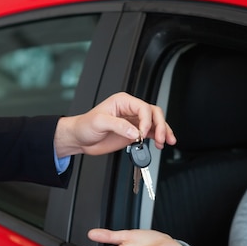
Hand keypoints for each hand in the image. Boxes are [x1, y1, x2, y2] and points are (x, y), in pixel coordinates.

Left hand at [54, 92, 175, 157]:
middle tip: (160, 137)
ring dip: (163, 131)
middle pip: (154, 113)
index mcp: (123, 102)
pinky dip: (158, 138)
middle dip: (160, 125)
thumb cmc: (85, 126)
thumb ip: (118, 126)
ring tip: (166, 141)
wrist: (80, 139)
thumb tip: (135, 132)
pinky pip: (150, 133)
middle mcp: (130, 110)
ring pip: (155, 123)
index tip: (142, 133)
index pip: (143, 107)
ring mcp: (133, 122)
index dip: (146, 120)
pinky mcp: (134, 134)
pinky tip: (161, 144)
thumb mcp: (99, 122)